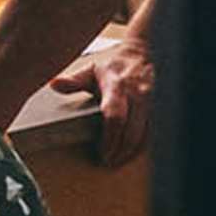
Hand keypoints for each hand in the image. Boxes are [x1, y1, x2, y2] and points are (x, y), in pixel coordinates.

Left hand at [55, 44, 154, 166]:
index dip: (109, 138)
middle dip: (120, 150)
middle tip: (108, 161)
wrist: (142, 54)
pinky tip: (133, 151)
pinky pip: (155, 131)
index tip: (101, 152)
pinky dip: (143, 144)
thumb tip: (54, 84)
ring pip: (145, 134)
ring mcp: (152, 101)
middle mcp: (137, 94)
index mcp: (117, 86)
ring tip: (117, 160)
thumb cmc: (114, 65)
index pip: (114, 117)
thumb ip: (73, 81)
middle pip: (131, 131)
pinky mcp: (161, 106)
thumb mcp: (91, 69)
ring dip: (131, 151)